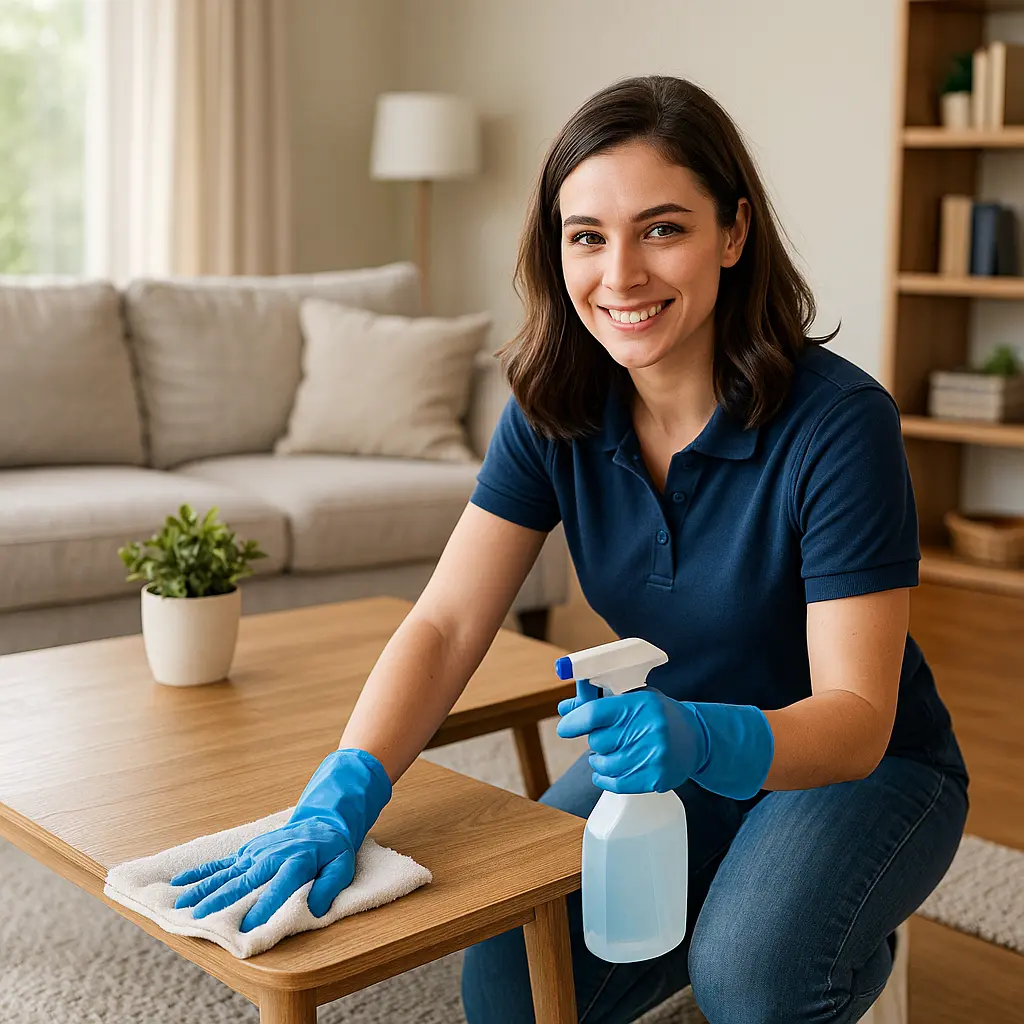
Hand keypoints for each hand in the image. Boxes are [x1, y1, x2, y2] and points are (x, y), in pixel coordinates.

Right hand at [171, 747, 391, 931]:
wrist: (322, 822)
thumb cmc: (332, 851)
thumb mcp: (342, 866)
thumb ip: (330, 887)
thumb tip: (316, 908)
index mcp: (296, 862)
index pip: (278, 888)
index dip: (263, 907)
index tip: (247, 927)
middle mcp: (271, 856)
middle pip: (244, 880)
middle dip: (221, 900)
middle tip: (200, 917)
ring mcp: (256, 853)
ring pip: (226, 873)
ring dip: (204, 888)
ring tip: (182, 904)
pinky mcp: (247, 852)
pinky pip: (222, 863)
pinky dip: (201, 872)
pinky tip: (180, 881)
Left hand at [556, 681, 774, 799]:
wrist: (697, 738)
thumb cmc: (658, 715)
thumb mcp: (633, 699)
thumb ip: (598, 703)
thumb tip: (564, 710)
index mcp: (641, 703)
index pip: (595, 713)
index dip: (574, 722)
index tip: (565, 728)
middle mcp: (649, 728)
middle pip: (597, 741)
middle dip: (595, 741)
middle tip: (604, 738)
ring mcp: (654, 755)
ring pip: (604, 764)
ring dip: (598, 761)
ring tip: (606, 755)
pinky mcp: (656, 777)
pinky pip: (617, 784)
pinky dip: (605, 779)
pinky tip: (605, 773)